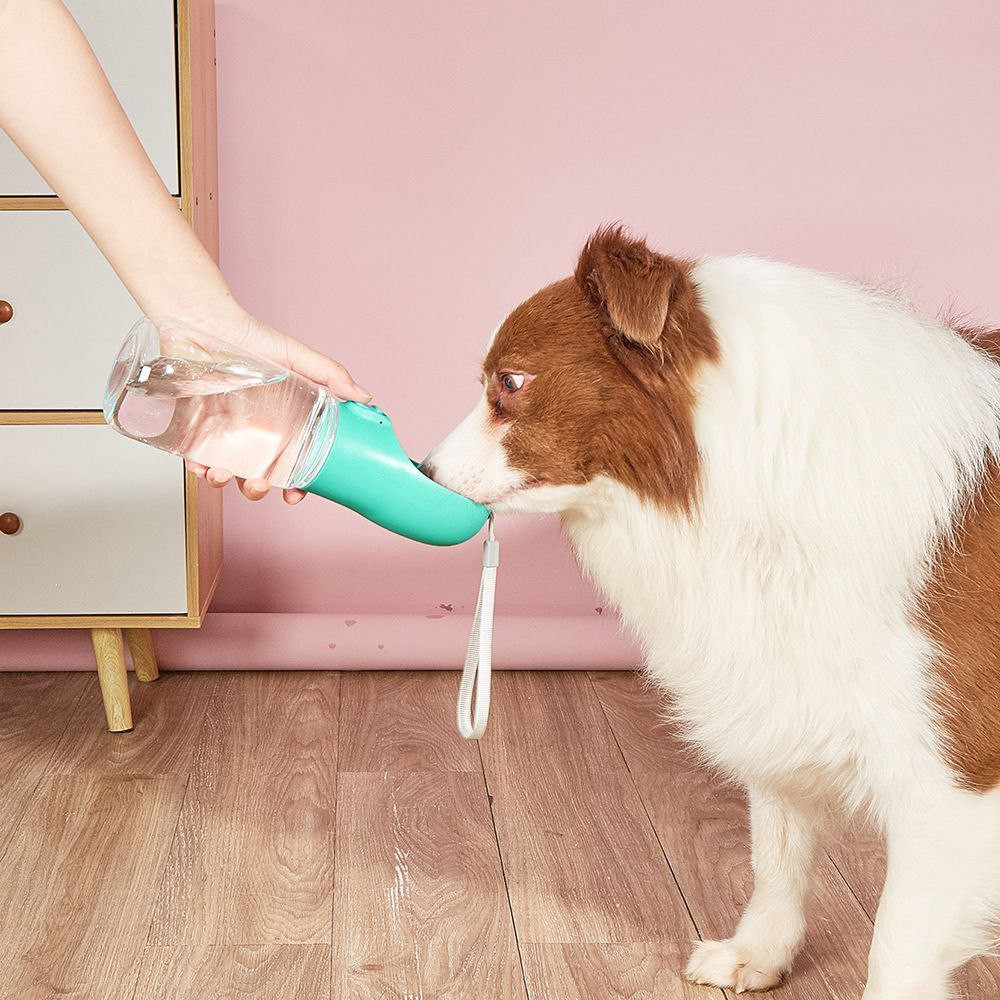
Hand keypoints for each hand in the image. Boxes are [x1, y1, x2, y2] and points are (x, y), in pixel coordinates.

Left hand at [175, 307, 371, 503]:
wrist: (205, 320)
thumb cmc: (250, 337)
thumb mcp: (297, 357)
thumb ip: (330, 376)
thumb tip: (365, 398)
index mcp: (280, 424)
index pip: (291, 463)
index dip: (297, 484)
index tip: (297, 495)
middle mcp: (251, 434)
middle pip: (257, 476)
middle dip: (258, 490)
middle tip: (261, 486)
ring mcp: (220, 433)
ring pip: (224, 472)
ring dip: (225, 483)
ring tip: (224, 476)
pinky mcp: (191, 427)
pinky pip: (192, 457)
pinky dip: (195, 468)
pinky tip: (201, 467)